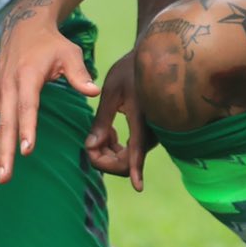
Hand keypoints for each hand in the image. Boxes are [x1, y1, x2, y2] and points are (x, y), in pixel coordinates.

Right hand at [0, 23, 99, 188]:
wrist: (23, 28)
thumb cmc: (51, 44)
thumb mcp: (69, 52)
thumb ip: (80, 74)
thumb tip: (93, 91)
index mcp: (27, 77)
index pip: (26, 106)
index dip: (26, 128)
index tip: (26, 150)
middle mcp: (7, 88)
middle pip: (3, 125)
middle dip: (2, 154)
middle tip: (3, 179)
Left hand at [84, 52, 148, 190]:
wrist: (155, 59)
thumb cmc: (132, 69)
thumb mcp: (111, 91)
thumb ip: (101, 120)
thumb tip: (90, 146)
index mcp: (142, 117)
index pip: (138, 149)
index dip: (136, 169)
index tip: (138, 187)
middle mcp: (152, 130)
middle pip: (126, 162)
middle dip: (102, 158)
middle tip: (90, 140)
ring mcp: (153, 134)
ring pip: (127, 159)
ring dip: (108, 152)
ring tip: (101, 130)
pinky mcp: (150, 134)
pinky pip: (132, 152)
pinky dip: (115, 147)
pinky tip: (110, 131)